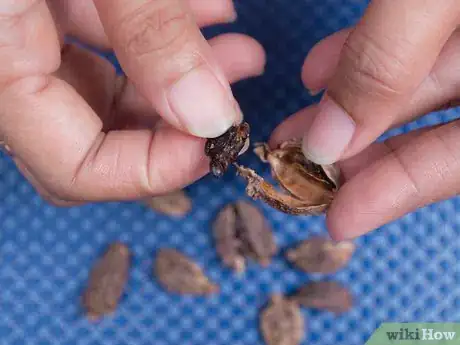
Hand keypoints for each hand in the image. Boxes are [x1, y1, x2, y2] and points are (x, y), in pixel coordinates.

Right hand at [0, 0, 264, 204]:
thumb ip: (148, 32)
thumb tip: (207, 113)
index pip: (72, 168)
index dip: (151, 169)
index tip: (218, 139)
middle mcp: (5, 65)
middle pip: (95, 137)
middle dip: (176, 123)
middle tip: (235, 95)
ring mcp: (25, 37)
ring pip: (106, 88)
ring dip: (179, 77)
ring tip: (239, 49)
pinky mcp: (44, 11)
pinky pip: (97, 42)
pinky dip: (152, 37)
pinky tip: (204, 12)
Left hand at [272, 0, 459, 238]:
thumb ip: (389, 59)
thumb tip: (330, 141)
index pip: (458, 160)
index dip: (400, 191)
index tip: (338, 220)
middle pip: (433, 127)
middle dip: (359, 148)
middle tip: (298, 165)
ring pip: (413, 84)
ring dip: (348, 105)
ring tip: (294, 125)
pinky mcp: (439, 11)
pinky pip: (405, 41)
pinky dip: (361, 56)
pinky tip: (316, 69)